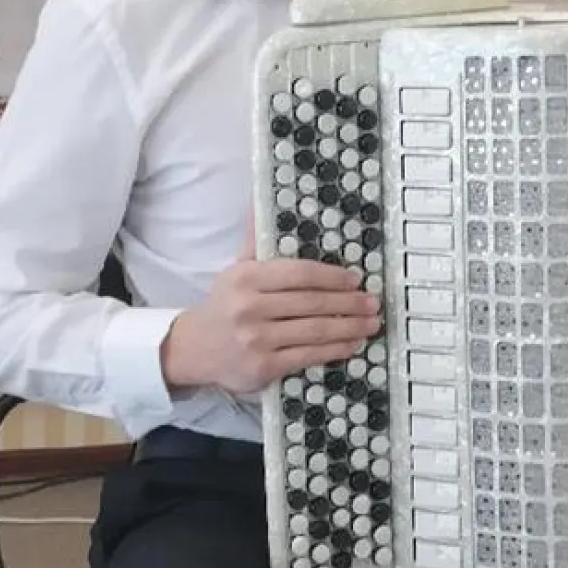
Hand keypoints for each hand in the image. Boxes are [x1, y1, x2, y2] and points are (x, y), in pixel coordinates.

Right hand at [161, 226, 379, 394]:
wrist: (194, 348)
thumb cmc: (225, 303)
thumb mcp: (237, 268)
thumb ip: (256, 239)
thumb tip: (261, 200)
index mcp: (247, 278)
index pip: (299, 273)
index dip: (332, 276)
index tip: (354, 278)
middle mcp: (250, 307)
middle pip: (311, 303)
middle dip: (348, 302)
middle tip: (372, 301)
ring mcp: (257, 339)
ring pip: (314, 331)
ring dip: (349, 327)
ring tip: (370, 322)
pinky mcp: (263, 367)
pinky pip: (307, 356)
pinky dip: (334, 350)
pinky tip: (351, 344)